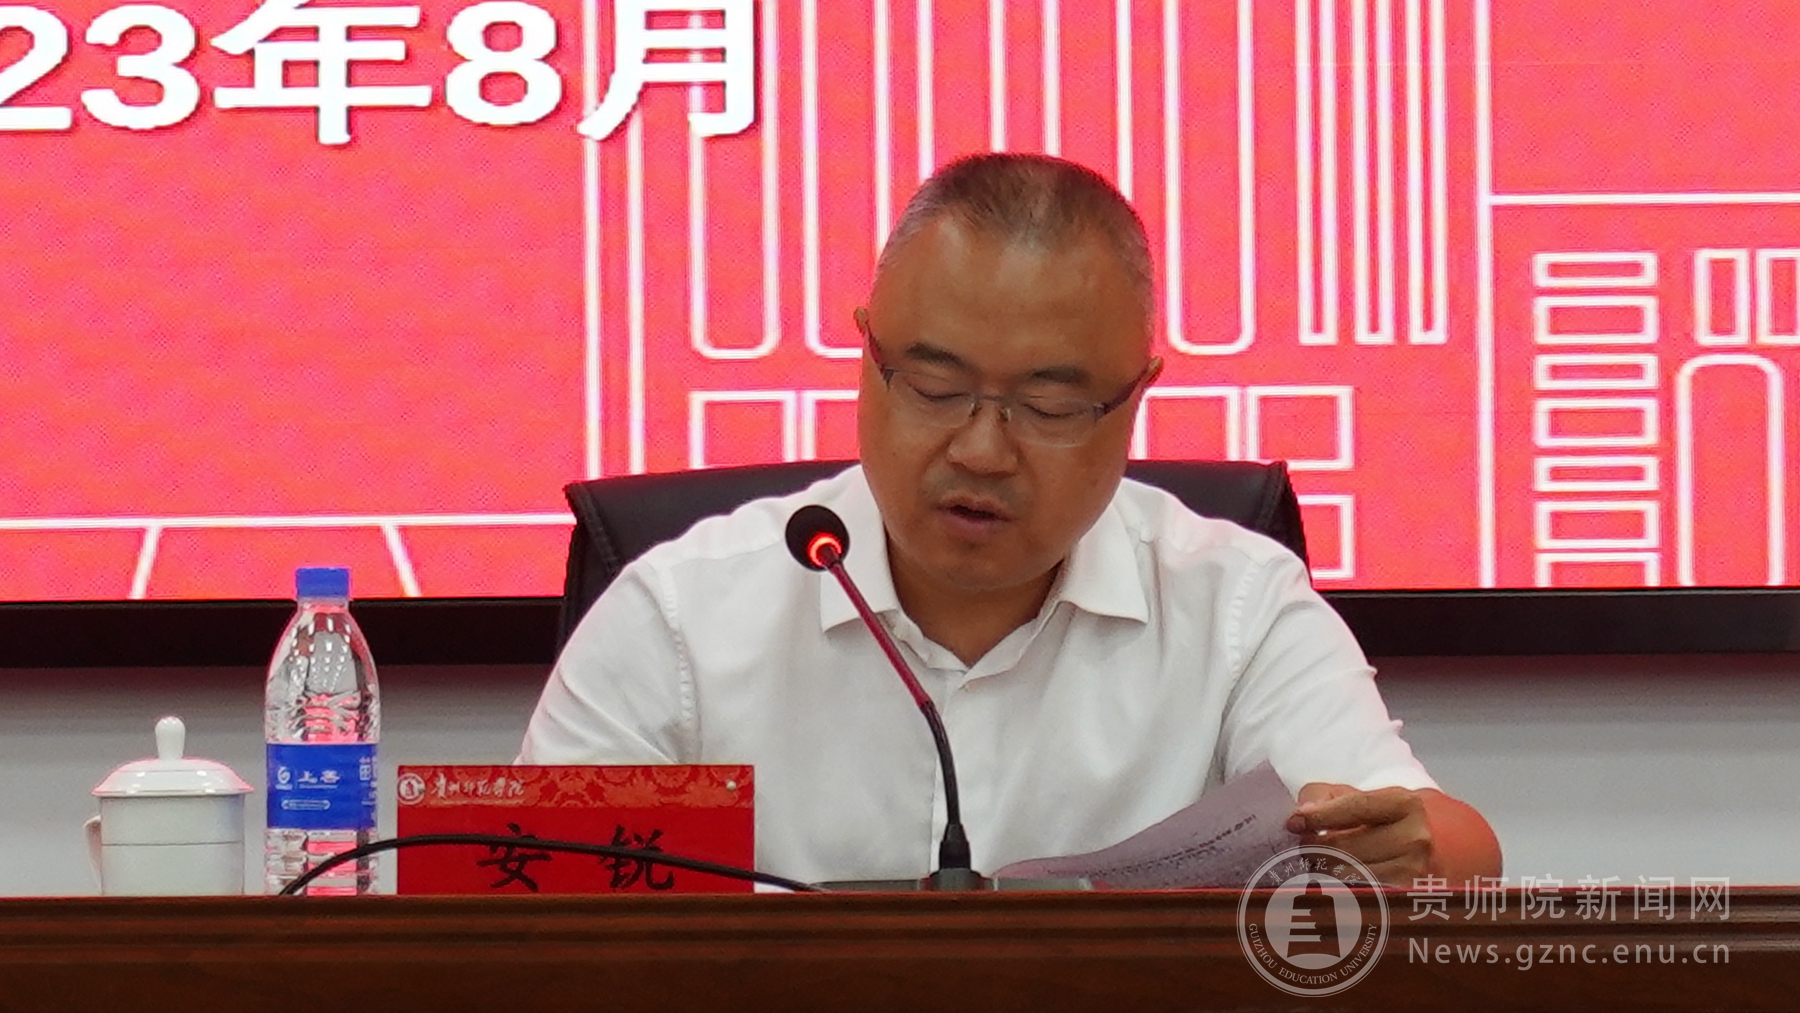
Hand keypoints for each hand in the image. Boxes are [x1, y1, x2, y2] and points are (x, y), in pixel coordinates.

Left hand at [1287, 783, 1432, 887]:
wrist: (1420, 851)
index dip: (1319, 816)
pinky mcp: (1403, 900)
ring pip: (1346, 876)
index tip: (1294, 823)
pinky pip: (1355, 897)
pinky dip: (1337, 891)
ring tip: (1321, 865)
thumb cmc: (1379, 822)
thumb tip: (1302, 815)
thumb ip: (1324, 797)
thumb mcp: (1357, 798)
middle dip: (1315, 848)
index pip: (1353, 809)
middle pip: (1345, 848)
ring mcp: (1413, 873)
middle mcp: (1415, 839)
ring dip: (1323, 872)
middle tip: (1306, 848)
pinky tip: (1333, 883)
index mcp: (1404, 804)